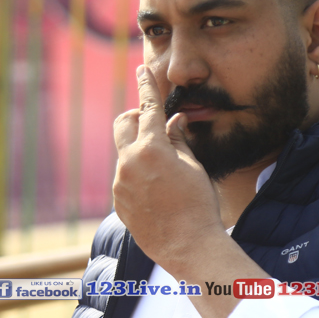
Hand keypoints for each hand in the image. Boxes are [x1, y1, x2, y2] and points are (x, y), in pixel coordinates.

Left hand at [112, 67, 225, 272]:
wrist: (188, 247)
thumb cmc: (199, 205)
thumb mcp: (194, 167)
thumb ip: (179, 141)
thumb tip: (174, 122)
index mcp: (151, 149)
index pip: (148, 108)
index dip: (146, 86)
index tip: (142, 70)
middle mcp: (129, 163)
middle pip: (123, 125)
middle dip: (136, 119)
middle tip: (155, 127)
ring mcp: (121, 184)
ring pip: (125, 154)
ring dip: (141, 152)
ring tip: (167, 173)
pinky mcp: (119, 202)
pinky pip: (126, 178)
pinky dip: (139, 175)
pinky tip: (160, 193)